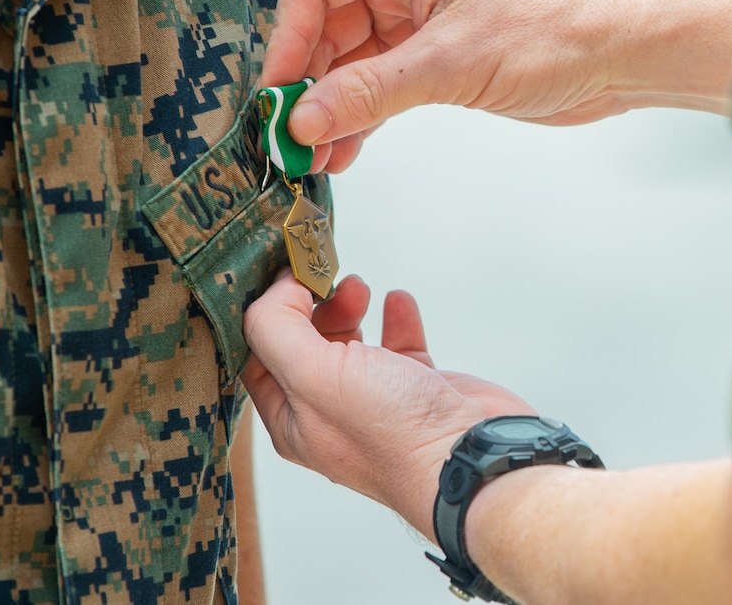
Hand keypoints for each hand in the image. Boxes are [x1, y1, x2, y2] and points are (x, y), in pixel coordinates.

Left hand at [241, 271, 534, 538]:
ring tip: (359, 285)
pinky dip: (396, 319)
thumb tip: (280, 288)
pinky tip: (398, 301)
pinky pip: (399, 346)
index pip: (258, 357)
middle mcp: (329, 413)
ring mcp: (376, 402)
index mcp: (293, 420)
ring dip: (349, 306)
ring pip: (350, 343)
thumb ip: (277, 327)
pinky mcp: (418, 391)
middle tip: (327, 279)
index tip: (285, 273)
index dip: (267, 312)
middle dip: (310, 304)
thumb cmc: (391, 431)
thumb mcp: (312, 374)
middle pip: (303, 345)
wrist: (472, 456)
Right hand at [259, 0, 657, 172]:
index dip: (288, 39)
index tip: (276, 94)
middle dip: (307, 84)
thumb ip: (372, 91)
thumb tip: (303, 120)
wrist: (620, 54)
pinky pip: (380, 86)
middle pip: (326, 27)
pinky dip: (361, 118)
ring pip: (350, 64)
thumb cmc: (555, 30)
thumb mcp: (452, 62)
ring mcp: (418, 19)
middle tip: (289, 138)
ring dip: (331, 110)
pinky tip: (345, 152)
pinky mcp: (436, 57)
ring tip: (313, 159)